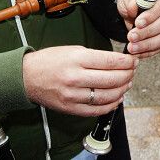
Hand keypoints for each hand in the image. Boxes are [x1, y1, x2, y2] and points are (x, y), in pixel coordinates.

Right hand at [22, 45, 136, 115]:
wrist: (26, 77)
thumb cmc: (50, 61)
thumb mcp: (72, 50)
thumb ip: (95, 56)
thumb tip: (118, 61)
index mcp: (76, 59)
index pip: (110, 61)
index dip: (127, 61)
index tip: (133, 60)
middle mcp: (75, 78)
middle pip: (112, 79)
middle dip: (128, 75)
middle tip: (133, 71)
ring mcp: (73, 95)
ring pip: (107, 96)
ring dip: (122, 90)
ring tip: (127, 84)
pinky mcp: (70, 108)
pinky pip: (96, 110)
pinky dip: (111, 105)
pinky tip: (117, 98)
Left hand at [116, 0, 159, 56]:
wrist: (132, 11)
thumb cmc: (132, 3)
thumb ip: (131, 3)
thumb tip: (134, 7)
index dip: (149, 16)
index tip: (137, 23)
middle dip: (146, 33)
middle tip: (131, 37)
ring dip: (146, 45)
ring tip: (132, 47)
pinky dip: (148, 51)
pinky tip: (137, 53)